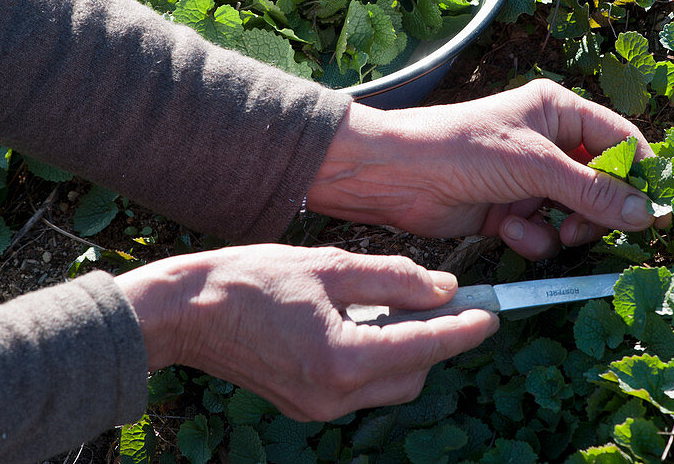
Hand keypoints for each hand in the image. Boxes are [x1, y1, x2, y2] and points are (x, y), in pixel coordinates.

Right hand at [115, 245, 495, 420]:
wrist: (184, 312)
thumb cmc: (248, 280)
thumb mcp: (328, 266)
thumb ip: (393, 278)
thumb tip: (442, 290)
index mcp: (342, 359)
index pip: (425, 348)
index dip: (464, 330)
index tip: (490, 315)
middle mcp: (334, 396)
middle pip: (412, 374)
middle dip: (434, 341)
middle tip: (439, 301)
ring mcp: (316, 407)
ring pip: (387, 385)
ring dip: (403, 351)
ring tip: (394, 307)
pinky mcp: (302, 405)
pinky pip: (357, 388)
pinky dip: (372, 359)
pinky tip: (360, 324)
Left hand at [307, 79, 665, 259]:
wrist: (396, 175)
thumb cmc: (463, 149)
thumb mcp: (535, 165)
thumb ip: (593, 190)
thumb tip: (647, 213)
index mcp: (559, 111)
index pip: (621, 141)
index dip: (640, 175)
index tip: (656, 211)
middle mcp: (548, 143)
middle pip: (603, 185)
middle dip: (597, 212)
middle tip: (587, 228)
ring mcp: (528, 179)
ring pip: (575, 216)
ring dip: (562, 229)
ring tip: (543, 229)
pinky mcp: (508, 211)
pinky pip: (542, 234)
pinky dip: (530, 238)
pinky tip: (505, 230)